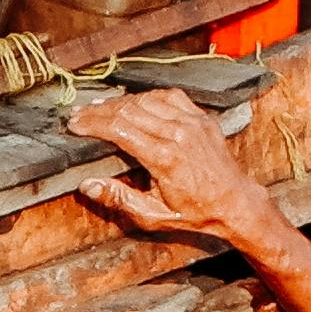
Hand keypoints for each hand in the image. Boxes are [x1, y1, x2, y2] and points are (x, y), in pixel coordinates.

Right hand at [68, 86, 266, 242]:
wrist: (235, 202)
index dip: (92, 124)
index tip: (75, 125)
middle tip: (79, 115)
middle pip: (128, 110)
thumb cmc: (196, 212)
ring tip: (100, 108)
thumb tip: (87, 185)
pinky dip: (147, 96)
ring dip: (119, 102)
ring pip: (146, 99)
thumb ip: (119, 198)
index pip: (119, 129)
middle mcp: (178, 134)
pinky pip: (169, 96)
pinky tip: (134, 102)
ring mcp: (192, 122)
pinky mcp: (201, 117)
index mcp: (165, 157)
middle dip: (99, 111)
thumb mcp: (154, 215)